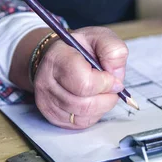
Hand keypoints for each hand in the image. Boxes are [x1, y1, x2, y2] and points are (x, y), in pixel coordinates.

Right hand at [10, 27, 127, 128]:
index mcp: (57, 59)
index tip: (112, 77)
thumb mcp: (99, 38)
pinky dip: (93, 114)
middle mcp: (46, 83)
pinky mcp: (52, 116)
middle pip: (84, 104)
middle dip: (106, 97)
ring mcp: (46, 102)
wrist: (58, 57)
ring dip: (101, 106)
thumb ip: (112, 49)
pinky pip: (80, 124)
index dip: (105, 83)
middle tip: (111, 87)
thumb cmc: (79, 48)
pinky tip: (94, 100)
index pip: (84, 83)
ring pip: (83, 116)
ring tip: (103, 92)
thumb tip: (115, 74)